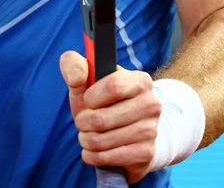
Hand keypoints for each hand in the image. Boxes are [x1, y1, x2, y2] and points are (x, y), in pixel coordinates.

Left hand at [60, 51, 161, 183]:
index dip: (91, 97)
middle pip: (102, 119)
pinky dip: (93, 156)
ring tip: (88, 135)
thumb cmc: (101, 102)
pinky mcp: (145, 153)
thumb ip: (73, 65)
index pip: (113, 86)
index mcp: (139, 81)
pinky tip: (95, 150)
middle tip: (83, 122)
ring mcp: (150, 130)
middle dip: (83, 122)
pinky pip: (108, 158)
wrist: (124, 132)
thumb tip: (76, 76)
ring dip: (86, 140)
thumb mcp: (86, 81)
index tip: (87, 100)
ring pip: (101, 140)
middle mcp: (150, 104)